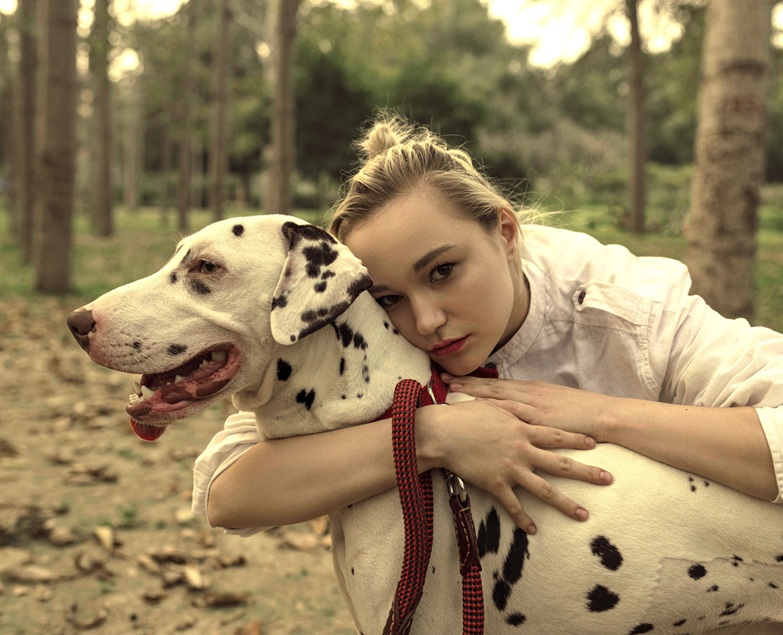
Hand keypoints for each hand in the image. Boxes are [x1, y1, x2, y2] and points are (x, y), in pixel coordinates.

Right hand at [416, 397, 611, 534]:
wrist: (444, 432)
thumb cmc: (463, 415)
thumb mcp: (489, 405)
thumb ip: (506, 409)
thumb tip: (513, 403)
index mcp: (521, 429)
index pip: (556, 435)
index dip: (576, 439)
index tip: (594, 444)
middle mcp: (522, 450)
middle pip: (560, 463)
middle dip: (587, 472)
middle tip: (608, 479)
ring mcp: (511, 468)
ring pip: (544, 489)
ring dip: (565, 503)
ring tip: (583, 515)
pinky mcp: (496, 484)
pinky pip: (513, 505)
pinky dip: (523, 518)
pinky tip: (533, 530)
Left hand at [442, 374, 614, 440]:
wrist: (604, 416)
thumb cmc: (580, 414)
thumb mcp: (553, 404)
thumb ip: (533, 406)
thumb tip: (514, 410)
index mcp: (531, 390)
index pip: (496, 385)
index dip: (473, 382)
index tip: (453, 378)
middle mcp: (529, 394)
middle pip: (491, 387)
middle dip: (466, 383)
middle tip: (442, 378)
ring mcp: (533, 406)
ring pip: (497, 396)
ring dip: (474, 393)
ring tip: (451, 390)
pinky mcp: (539, 420)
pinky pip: (512, 414)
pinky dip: (494, 411)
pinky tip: (478, 411)